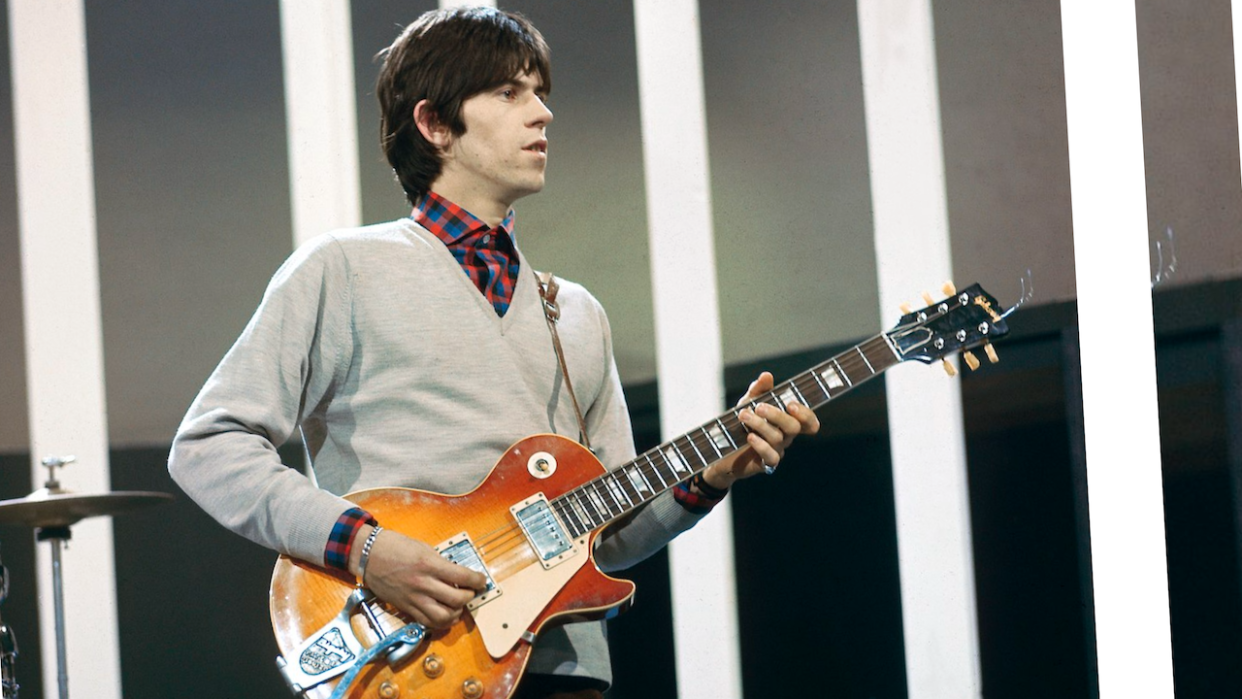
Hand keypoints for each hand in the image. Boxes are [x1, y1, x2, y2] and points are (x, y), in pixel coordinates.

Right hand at [349, 525, 488, 628]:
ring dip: (456, 612)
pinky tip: (444, 613)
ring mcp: (413, 598)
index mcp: (429, 564)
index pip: (463, 577)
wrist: (368, 554)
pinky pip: (427, 621)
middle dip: (470, 596)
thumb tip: (456, 575)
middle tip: (471, 591)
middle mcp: (423, 583)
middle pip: (457, 599)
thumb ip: (440, 563)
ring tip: (458, 605)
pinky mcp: (405, 608)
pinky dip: (441, 621)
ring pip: (444, 616)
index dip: (478, 581)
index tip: (482, 580)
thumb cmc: (395, 546)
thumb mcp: (423, 548)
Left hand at [702, 372, 819, 488]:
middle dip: (777, 415)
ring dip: (760, 424)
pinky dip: (761, 445)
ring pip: (778, 438)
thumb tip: (767, 376)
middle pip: (793, 427)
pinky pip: (771, 457)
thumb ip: (758, 390)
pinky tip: (749, 437)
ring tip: (742, 415)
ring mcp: (777, 450)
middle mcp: (786, 437)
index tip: (790, 404)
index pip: (808, 421)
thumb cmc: (740, 424)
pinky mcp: (766, 463)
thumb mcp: (747, 403)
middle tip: (759, 406)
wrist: (722, 449)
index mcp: (786, 421)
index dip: (805, 414)